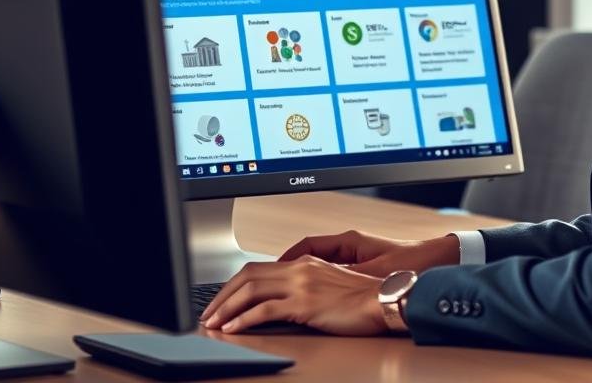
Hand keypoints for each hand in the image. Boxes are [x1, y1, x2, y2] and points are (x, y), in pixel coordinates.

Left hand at [200, 256, 384, 334]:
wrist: (382, 300)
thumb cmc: (360, 298)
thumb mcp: (328, 284)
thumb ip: (304, 285)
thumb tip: (282, 300)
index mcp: (303, 262)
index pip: (257, 268)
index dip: (234, 284)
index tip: (221, 300)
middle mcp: (299, 268)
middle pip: (248, 275)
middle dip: (222, 295)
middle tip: (208, 313)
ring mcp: (301, 284)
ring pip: (251, 290)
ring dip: (227, 308)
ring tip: (214, 323)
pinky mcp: (304, 303)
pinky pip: (265, 309)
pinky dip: (244, 320)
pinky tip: (234, 330)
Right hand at [278, 229, 459, 276]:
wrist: (435, 262)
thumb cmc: (410, 263)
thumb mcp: (374, 272)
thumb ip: (346, 277)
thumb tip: (319, 285)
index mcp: (349, 241)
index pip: (307, 244)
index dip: (286, 258)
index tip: (272, 271)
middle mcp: (349, 245)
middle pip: (308, 254)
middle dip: (288, 268)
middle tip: (268, 283)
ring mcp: (355, 255)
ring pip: (318, 264)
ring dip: (302, 276)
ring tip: (284, 291)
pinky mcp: (362, 267)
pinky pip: (332, 272)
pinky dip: (319, 282)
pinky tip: (312, 296)